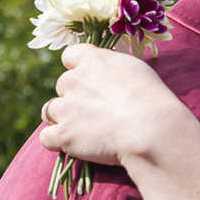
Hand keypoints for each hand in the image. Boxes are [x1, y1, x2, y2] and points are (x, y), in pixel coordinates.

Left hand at [39, 43, 182, 166]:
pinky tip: (76, 144)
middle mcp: (74, 80)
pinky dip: (58, 141)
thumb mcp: (136, 70)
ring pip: (50, 110)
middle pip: (62, 84)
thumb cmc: (153, 99)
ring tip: (86, 129)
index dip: (79, 68)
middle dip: (75, 96)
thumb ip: (112, 69)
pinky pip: (46, 137)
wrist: (152, 130)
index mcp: (93, 60)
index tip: (92, 80)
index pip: (71, 55)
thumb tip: (105, 74)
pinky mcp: (63, 135)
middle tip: (98, 110)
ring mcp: (66, 108)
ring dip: (64, 118)